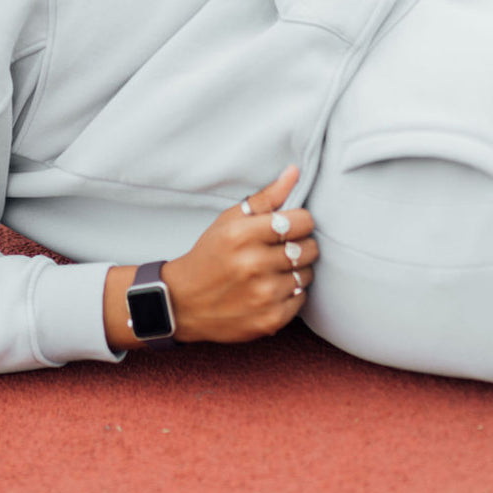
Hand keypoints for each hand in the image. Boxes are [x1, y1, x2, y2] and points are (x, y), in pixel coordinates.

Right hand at [162, 165, 317, 343]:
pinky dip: (291, 293)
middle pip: (309, 248)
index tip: (288, 226)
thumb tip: (295, 172)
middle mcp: (254, 265)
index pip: (301, 221)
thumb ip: (265, 198)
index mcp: (242, 235)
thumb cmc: (209, 255)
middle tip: (280, 248)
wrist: (183, 303)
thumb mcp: (228, 221)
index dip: (299, 221)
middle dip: (299, 245)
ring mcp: (263, 295)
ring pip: (307, 274)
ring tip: (273, 269)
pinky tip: (271, 289)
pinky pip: (301, 299)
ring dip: (295, 271)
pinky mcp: (270, 320)